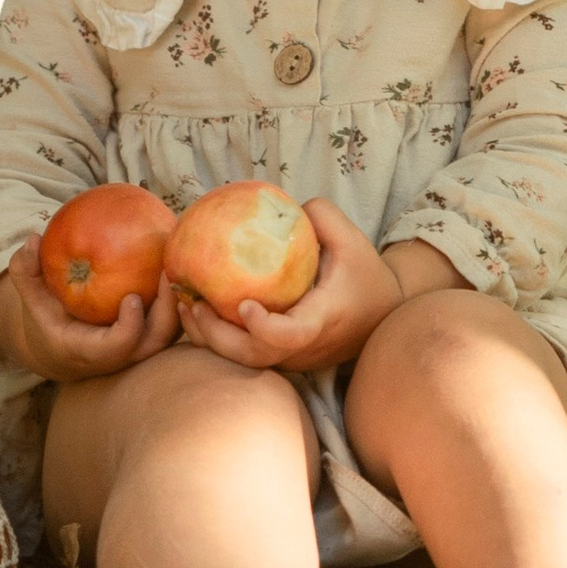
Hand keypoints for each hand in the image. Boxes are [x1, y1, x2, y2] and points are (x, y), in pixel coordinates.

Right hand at [0, 235, 182, 383]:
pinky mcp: (150, 342)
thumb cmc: (48, 319)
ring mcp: (138, 352)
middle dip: (167, 314)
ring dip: (179, 306)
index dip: (129, 327)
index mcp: (89, 352)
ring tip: (178, 267)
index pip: (116, 347)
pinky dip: (179, 301)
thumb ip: (26, 271)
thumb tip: (32, 238)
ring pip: (170, 336)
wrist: (62, 350)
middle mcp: (119, 358)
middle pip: (154, 345)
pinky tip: (182, 266)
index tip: (132, 297)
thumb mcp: (31, 297)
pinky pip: (173, 324)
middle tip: (166, 273)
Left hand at [173, 199, 404, 374]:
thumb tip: (277, 205)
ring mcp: (292, 359)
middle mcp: (305, 348)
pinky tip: (194, 309)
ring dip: (209, 339)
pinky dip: (218, 338)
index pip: (292, 335)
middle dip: (217, 337)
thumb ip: (321, 217)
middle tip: (193, 304)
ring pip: (244, 363)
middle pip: (254, 357)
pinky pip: (245, 355)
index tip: (245, 306)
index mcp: (323, 319)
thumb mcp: (352, 240)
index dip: (266, 328)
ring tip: (184, 306)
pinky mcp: (281, 359)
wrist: (382, 315)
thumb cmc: (365, 274)